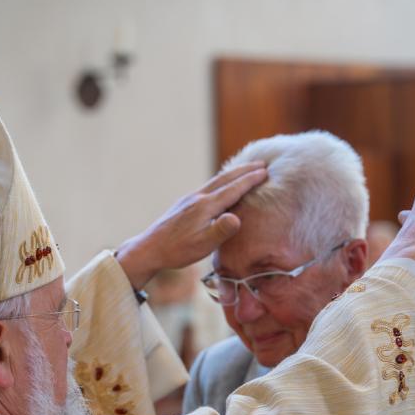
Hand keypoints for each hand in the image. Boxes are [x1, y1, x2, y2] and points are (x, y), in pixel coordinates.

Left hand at [115, 162, 267, 288]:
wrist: (149, 249)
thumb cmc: (178, 250)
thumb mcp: (203, 245)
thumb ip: (221, 231)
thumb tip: (236, 217)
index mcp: (205, 206)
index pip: (233, 189)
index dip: (250, 180)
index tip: (265, 171)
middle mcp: (198, 198)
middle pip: (225, 179)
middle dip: (244, 171)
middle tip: (261, 164)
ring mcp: (189, 199)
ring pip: (215, 181)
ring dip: (232, 174)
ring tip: (245, 170)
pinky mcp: (184, 204)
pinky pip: (208, 187)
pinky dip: (221, 181)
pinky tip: (220, 187)